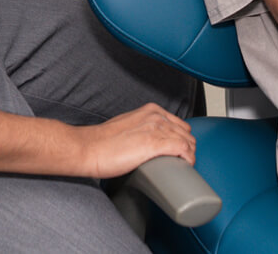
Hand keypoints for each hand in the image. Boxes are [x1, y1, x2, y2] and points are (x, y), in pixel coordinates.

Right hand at [72, 102, 194, 179]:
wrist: (88, 148)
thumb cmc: (102, 141)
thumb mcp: (128, 125)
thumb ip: (142, 127)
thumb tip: (149, 141)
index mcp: (151, 110)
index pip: (179, 124)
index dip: (182, 139)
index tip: (180, 151)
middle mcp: (156, 116)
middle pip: (186, 133)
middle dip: (188, 148)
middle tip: (182, 161)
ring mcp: (156, 129)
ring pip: (188, 142)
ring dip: (189, 155)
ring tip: (183, 166)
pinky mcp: (155, 144)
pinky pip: (183, 150)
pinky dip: (188, 159)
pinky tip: (185, 166)